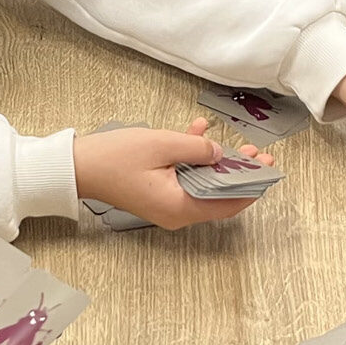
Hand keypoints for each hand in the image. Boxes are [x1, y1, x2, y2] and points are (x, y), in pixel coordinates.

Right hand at [72, 117, 273, 228]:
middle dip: (239, 173)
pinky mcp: (158, 193)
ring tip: (235, 144)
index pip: (228, 204)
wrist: (78, 166)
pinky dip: (195, 159)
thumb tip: (219, 152)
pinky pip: (185, 178)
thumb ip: (197, 149)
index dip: (251, 186)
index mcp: (180, 207)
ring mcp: (167, 204)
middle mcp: (177, 212)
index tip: (267, 168)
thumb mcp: (163, 145)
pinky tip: (199, 132)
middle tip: (257, 154)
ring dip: (219, 163)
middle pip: (219, 196)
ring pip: (204, 185)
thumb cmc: (114, 159)